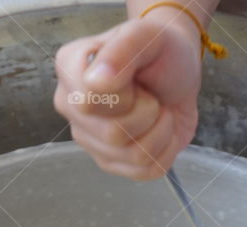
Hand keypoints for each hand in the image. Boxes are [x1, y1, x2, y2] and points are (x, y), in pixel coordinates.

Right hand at [53, 9, 203, 180]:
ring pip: (132, 155)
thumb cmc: (159, 51)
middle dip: (148, 112)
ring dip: (160, 130)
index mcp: (69, 70)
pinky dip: (164, 149)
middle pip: (113, 134)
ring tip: (156, 108)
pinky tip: (159, 128)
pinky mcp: (110, 163)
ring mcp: (88, 139)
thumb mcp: (148, 36)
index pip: (91, 102)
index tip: (134, 77)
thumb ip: (123, 49)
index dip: (127, 94)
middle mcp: (71, 107)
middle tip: (150, 93)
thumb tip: (96, 81)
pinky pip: (144, 171)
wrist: (177, 72)